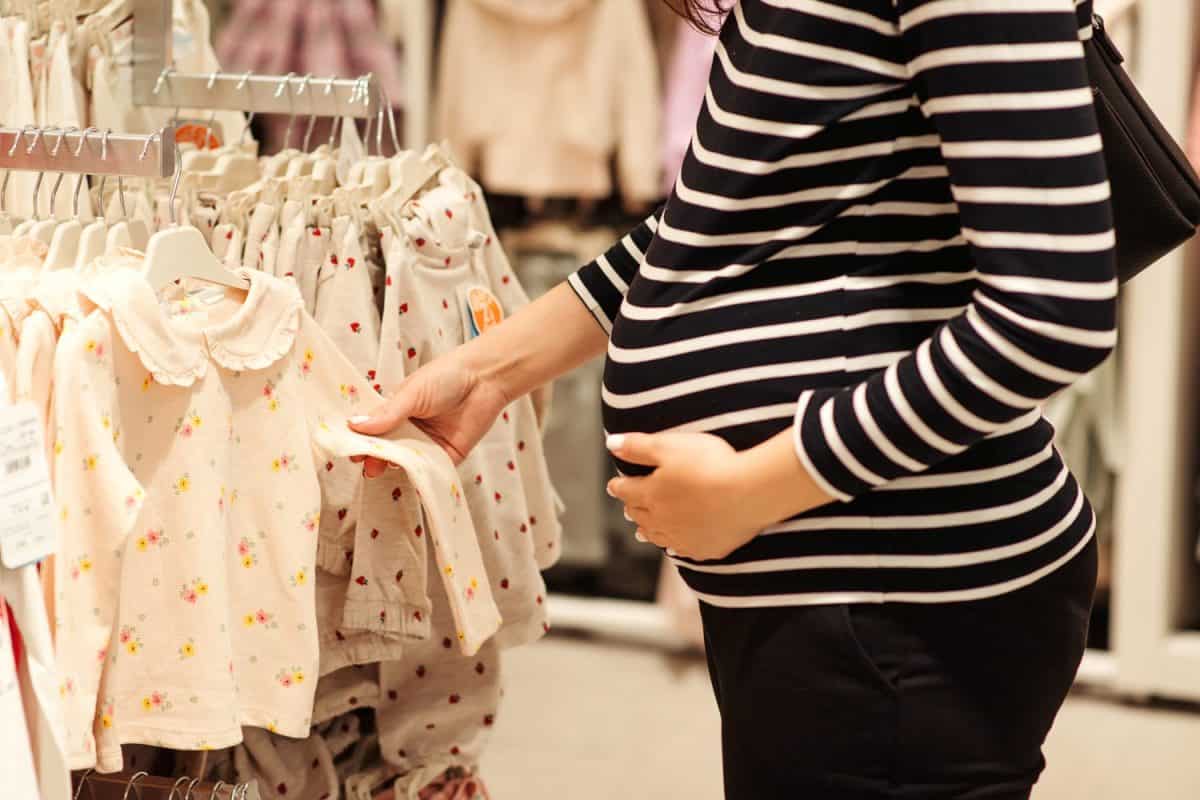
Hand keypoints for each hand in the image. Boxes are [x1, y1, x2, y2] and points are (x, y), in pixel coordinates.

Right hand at [349, 352, 509, 474]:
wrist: (485, 379)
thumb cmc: (446, 377)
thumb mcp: (411, 393)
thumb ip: (387, 414)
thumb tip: (354, 425)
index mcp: (396, 411)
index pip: (372, 429)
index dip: (360, 439)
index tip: (350, 448)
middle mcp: (409, 429)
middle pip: (386, 448)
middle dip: (374, 457)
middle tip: (366, 464)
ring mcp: (426, 444)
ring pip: (405, 461)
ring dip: (394, 466)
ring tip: (382, 468)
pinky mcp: (446, 456)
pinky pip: (429, 470)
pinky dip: (419, 475)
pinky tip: (408, 477)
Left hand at [606, 429, 833, 560]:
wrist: (748, 493)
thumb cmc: (710, 464)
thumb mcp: (669, 446)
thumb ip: (637, 446)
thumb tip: (611, 444)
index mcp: (650, 494)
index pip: (626, 490)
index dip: (618, 486)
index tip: (614, 485)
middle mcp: (662, 520)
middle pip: (640, 515)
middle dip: (631, 508)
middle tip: (627, 506)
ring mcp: (684, 537)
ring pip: (658, 536)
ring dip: (648, 531)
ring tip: (641, 531)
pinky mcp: (706, 548)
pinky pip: (684, 550)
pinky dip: (675, 547)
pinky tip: (675, 548)